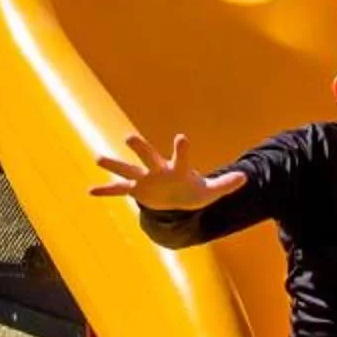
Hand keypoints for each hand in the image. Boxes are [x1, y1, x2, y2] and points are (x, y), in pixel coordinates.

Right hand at [91, 132, 243, 213]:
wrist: (178, 197)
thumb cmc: (193, 191)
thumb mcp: (210, 191)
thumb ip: (225, 184)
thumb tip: (246, 177)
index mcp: (177, 169)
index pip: (181, 156)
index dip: (182, 149)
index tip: (181, 138)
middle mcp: (158, 171)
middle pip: (148, 157)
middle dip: (140, 148)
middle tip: (129, 138)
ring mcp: (145, 180)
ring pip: (128, 170)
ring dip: (114, 165)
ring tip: (98, 157)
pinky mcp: (137, 191)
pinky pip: (119, 190)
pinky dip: (106, 191)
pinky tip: (90, 190)